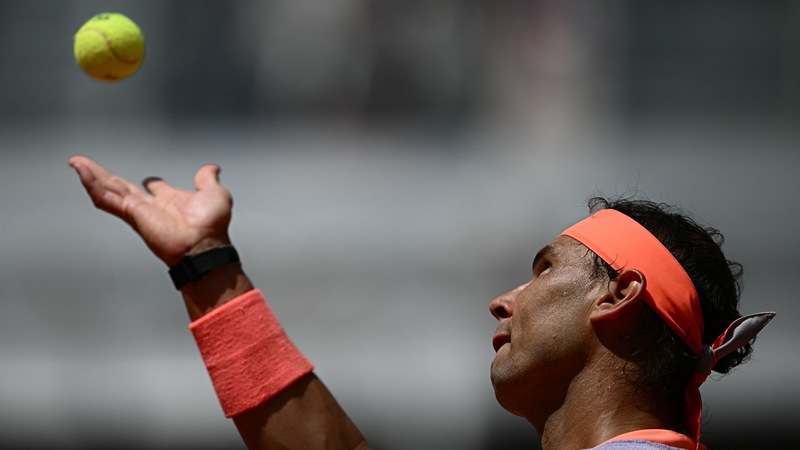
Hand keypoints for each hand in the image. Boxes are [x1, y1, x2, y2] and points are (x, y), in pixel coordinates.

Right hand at [69, 156, 232, 266]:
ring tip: (76, 162)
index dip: (152, 183)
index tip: (148, 179)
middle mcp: (152, 207)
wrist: (205, 244)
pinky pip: (106, 197)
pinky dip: (92, 182)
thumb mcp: (214, 194)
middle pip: (123, 187)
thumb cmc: (213, 227)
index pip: (156, 190)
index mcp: (171, 201)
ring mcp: (138, 210)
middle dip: (106, 177)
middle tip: (87, 166)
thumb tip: (212, 168)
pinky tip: (81, 170)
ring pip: (109, 190)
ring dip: (91, 176)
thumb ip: (208, 180)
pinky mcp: (131, 212)